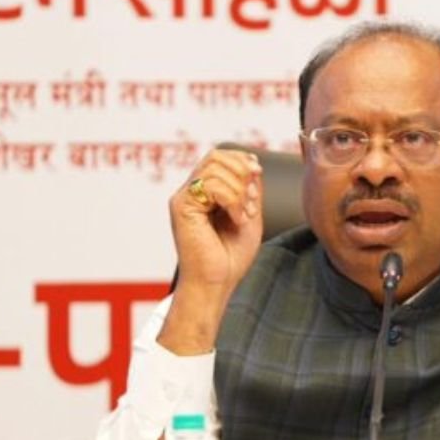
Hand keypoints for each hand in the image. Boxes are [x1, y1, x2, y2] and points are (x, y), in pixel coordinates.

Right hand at [158, 147, 263, 353]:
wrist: (216, 283)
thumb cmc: (230, 257)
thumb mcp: (249, 215)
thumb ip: (249, 189)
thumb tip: (252, 163)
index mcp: (205, 193)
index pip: (219, 156)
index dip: (241, 159)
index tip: (257, 175)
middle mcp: (191, 192)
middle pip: (216, 156)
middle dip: (242, 173)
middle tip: (252, 201)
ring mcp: (184, 198)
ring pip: (215, 168)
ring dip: (240, 191)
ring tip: (244, 215)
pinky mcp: (182, 206)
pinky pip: (212, 185)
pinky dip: (233, 200)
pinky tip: (237, 219)